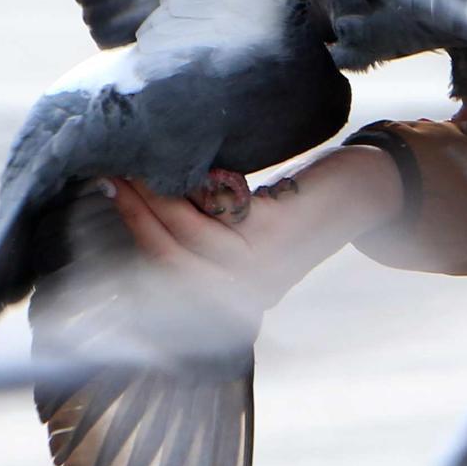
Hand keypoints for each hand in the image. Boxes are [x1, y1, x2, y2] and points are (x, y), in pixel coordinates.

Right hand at [106, 147, 403, 330]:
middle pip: (165, 258)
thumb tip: (136, 206)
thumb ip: (201, 232)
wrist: (363, 193)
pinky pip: (210, 216)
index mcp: (232, 300)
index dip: (130, 240)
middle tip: (107, 176)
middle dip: (131, 215)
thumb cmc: (296, 208)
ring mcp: (258, 270)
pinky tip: (173, 167)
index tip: (102, 202)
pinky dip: (185, 191)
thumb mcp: (243, 232)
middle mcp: (243, 295)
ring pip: (182, 236)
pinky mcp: (270, 237)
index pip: (164, 278)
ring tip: (132, 165)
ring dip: (149, 198)